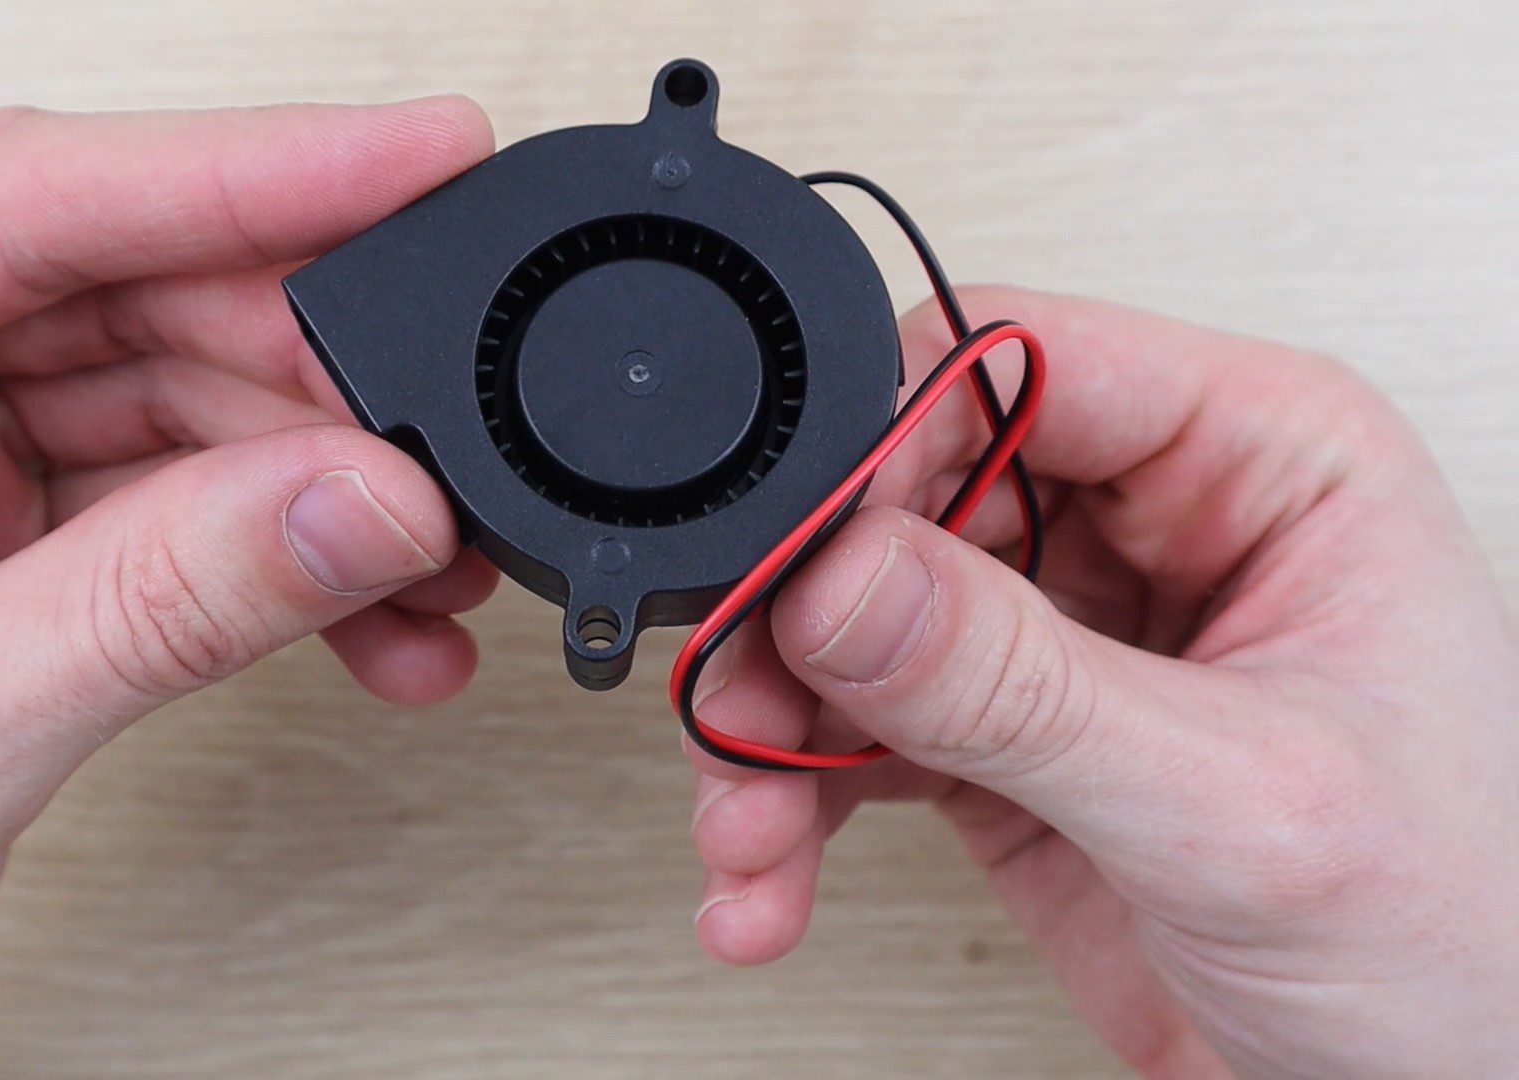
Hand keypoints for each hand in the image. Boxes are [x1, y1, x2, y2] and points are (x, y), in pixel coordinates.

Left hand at [0, 99, 494, 1076]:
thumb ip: (149, 610)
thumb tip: (361, 499)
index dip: (226, 172)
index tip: (402, 159)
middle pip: (96, 289)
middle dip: (292, 367)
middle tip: (435, 421)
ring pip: (146, 398)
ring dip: (305, 479)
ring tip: (421, 557)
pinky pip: (147, 505)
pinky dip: (265, 560)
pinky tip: (359, 614)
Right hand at [684, 287, 1518, 1076]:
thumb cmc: (1458, 943)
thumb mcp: (1233, 800)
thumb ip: (1021, 685)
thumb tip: (845, 574)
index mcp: (1259, 463)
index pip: (1023, 362)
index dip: (885, 442)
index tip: (799, 555)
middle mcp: (1152, 533)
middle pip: (909, 496)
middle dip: (803, 615)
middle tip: (744, 704)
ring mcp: (1072, 642)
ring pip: (859, 623)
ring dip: (778, 728)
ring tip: (748, 826)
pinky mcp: (1011, 746)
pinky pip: (860, 737)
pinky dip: (794, 805)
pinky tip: (769, 875)